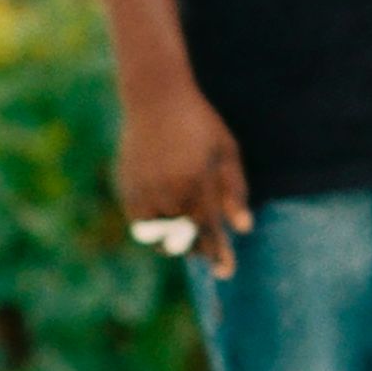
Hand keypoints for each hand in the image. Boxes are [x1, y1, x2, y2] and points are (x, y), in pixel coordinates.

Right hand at [114, 83, 252, 278]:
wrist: (155, 98)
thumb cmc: (199, 123)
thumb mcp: (226, 151)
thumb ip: (235, 191)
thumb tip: (244, 229)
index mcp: (196, 183)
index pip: (209, 232)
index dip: (218, 255)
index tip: (226, 272)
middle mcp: (168, 191)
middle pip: (183, 240)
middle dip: (197, 249)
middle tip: (208, 251)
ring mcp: (143, 190)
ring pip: (159, 236)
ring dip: (173, 241)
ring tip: (185, 235)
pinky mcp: (127, 188)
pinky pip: (140, 223)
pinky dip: (154, 227)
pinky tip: (166, 216)